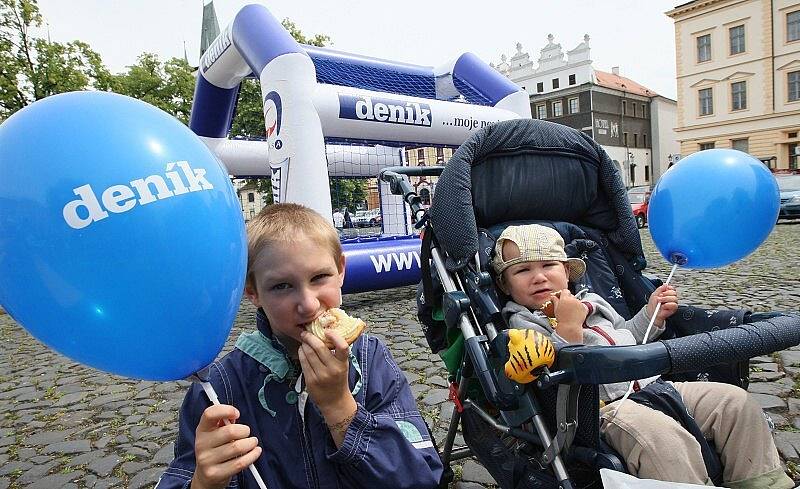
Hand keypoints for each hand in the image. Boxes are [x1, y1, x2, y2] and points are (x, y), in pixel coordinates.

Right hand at [191, 405, 260, 488]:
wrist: (206, 476)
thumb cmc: (216, 449)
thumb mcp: (215, 433)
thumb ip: (224, 422)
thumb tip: (234, 415)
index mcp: (202, 430)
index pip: (210, 414)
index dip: (226, 410)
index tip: (237, 414)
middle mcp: (201, 444)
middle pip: (230, 431)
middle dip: (245, 430)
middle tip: (247, 433)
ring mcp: (207, 460)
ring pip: (237, 447)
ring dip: (251, 443)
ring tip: (252, 443)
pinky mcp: (215, 473)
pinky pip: (240, 462)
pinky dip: (252, 455)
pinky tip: (255, 452)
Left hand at [299, 330, 356, 445]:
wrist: (335, 401)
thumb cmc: (339, 380)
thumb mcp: (343, 366)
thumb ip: (336, 353)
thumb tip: (325, 334)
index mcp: (343, 364)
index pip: (342, 347)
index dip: (335, 336)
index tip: (327, 331)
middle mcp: (332, 369)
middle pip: (319, 347)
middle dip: (310, 337)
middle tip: (306, 333)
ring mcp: (320, 375)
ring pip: (308, 354)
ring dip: (304, 345)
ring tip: (304, 341)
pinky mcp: (310, 380)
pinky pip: (303, 362)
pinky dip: (301, 353)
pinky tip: (302, 350)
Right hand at [552, 289, 586, 342]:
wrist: (570, 327)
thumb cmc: (561, 318)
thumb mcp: (556, 309)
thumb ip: (555, 301)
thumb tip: (553, 296)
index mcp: (565, 298)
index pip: (565, 291)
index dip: (563, 293)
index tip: (561, 297)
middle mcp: (573, 299)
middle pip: (571, 295)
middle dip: (568, 299)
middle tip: (565, 305)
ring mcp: (579, 303)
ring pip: (576, 300)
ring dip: (573, 303)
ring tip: (570, 311)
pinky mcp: (584, 308)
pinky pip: (581, 305)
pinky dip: (578, 308)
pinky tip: (575, 313)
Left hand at [647, 284, 678, 326]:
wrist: (652, 313)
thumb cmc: (653, 305)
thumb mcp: (654, 295)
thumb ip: (660, 289)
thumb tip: (665, 284)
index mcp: (667, 294)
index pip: (672, 288)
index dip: (668, 288)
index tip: (663, 290)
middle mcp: (671, 298)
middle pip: (674, 292)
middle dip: (666, 294)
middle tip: (660, 297)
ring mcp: (673, 303)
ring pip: (674, 298)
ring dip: (665, 299)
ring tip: (660, 302)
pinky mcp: (674, 309)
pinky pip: (674, 305)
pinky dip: (667, 305)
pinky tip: (663, 306)